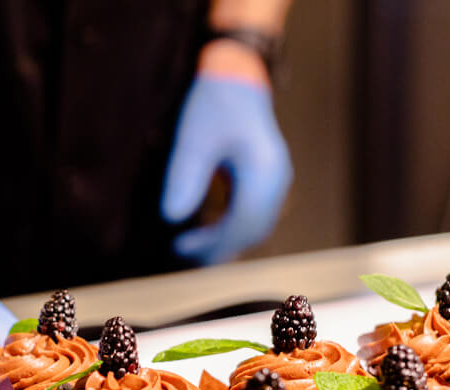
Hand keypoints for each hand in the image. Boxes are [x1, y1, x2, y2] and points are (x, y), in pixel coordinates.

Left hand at [161, 73, 291, 264]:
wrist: (238, 74)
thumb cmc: (216, 101)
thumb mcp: (194, 137)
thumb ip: (185, 176)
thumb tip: (172, 218)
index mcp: (264, 170)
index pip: (242, 223)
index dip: (212, 243)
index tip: (180, 247)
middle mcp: (277, 179)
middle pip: (252, 230)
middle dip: (218, 248)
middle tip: (182, 255)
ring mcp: (277, 180)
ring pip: (255, 225)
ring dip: (226, 241)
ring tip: (191, 248)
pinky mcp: (268, 179)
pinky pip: (254, 214)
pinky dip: (232, 227)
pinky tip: (207, 229)